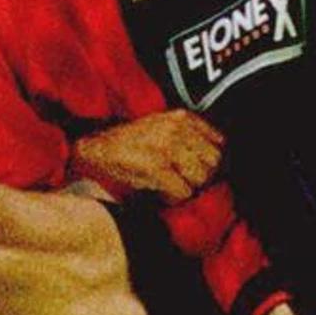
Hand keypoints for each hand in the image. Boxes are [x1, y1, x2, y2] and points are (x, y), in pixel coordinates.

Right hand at [72, 110, 224, 203]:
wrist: (95, 148)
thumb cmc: (130, 142)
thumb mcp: (163, 126)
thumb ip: (189, 136)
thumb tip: (217, 162)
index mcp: (182, 117)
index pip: (220, 143)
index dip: (211, 161)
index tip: (199, 169)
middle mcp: (177, 129)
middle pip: (214, 163)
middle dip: (202, 176)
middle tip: (184, 181)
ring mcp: (166, 146)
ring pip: (201, 178)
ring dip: (188, 188)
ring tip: (171, 186)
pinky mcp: (156, 166)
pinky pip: (183, 191)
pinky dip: (174, 197)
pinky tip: (161, 193)